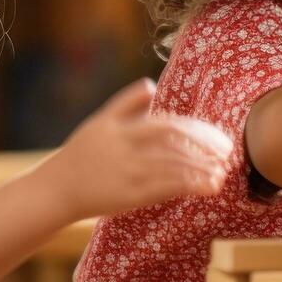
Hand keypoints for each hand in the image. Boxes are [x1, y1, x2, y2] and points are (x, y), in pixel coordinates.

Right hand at [41, 80, 231, 217]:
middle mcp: (124, 147)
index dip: (195, 130)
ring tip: (222, 174)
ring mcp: (126, 171)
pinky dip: (190, 186)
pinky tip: (208, 188)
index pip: (165, 123)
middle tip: (226, 152)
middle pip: (172, 140)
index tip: (217, 137)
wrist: (55, 190)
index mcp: (119, 127)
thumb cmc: (80, 155)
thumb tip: (151, 85)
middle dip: (204, 145)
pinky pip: (165, 189)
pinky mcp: (128, 195)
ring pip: (172, 165)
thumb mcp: (99, 122)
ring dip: (202, 168)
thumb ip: (125, 103)